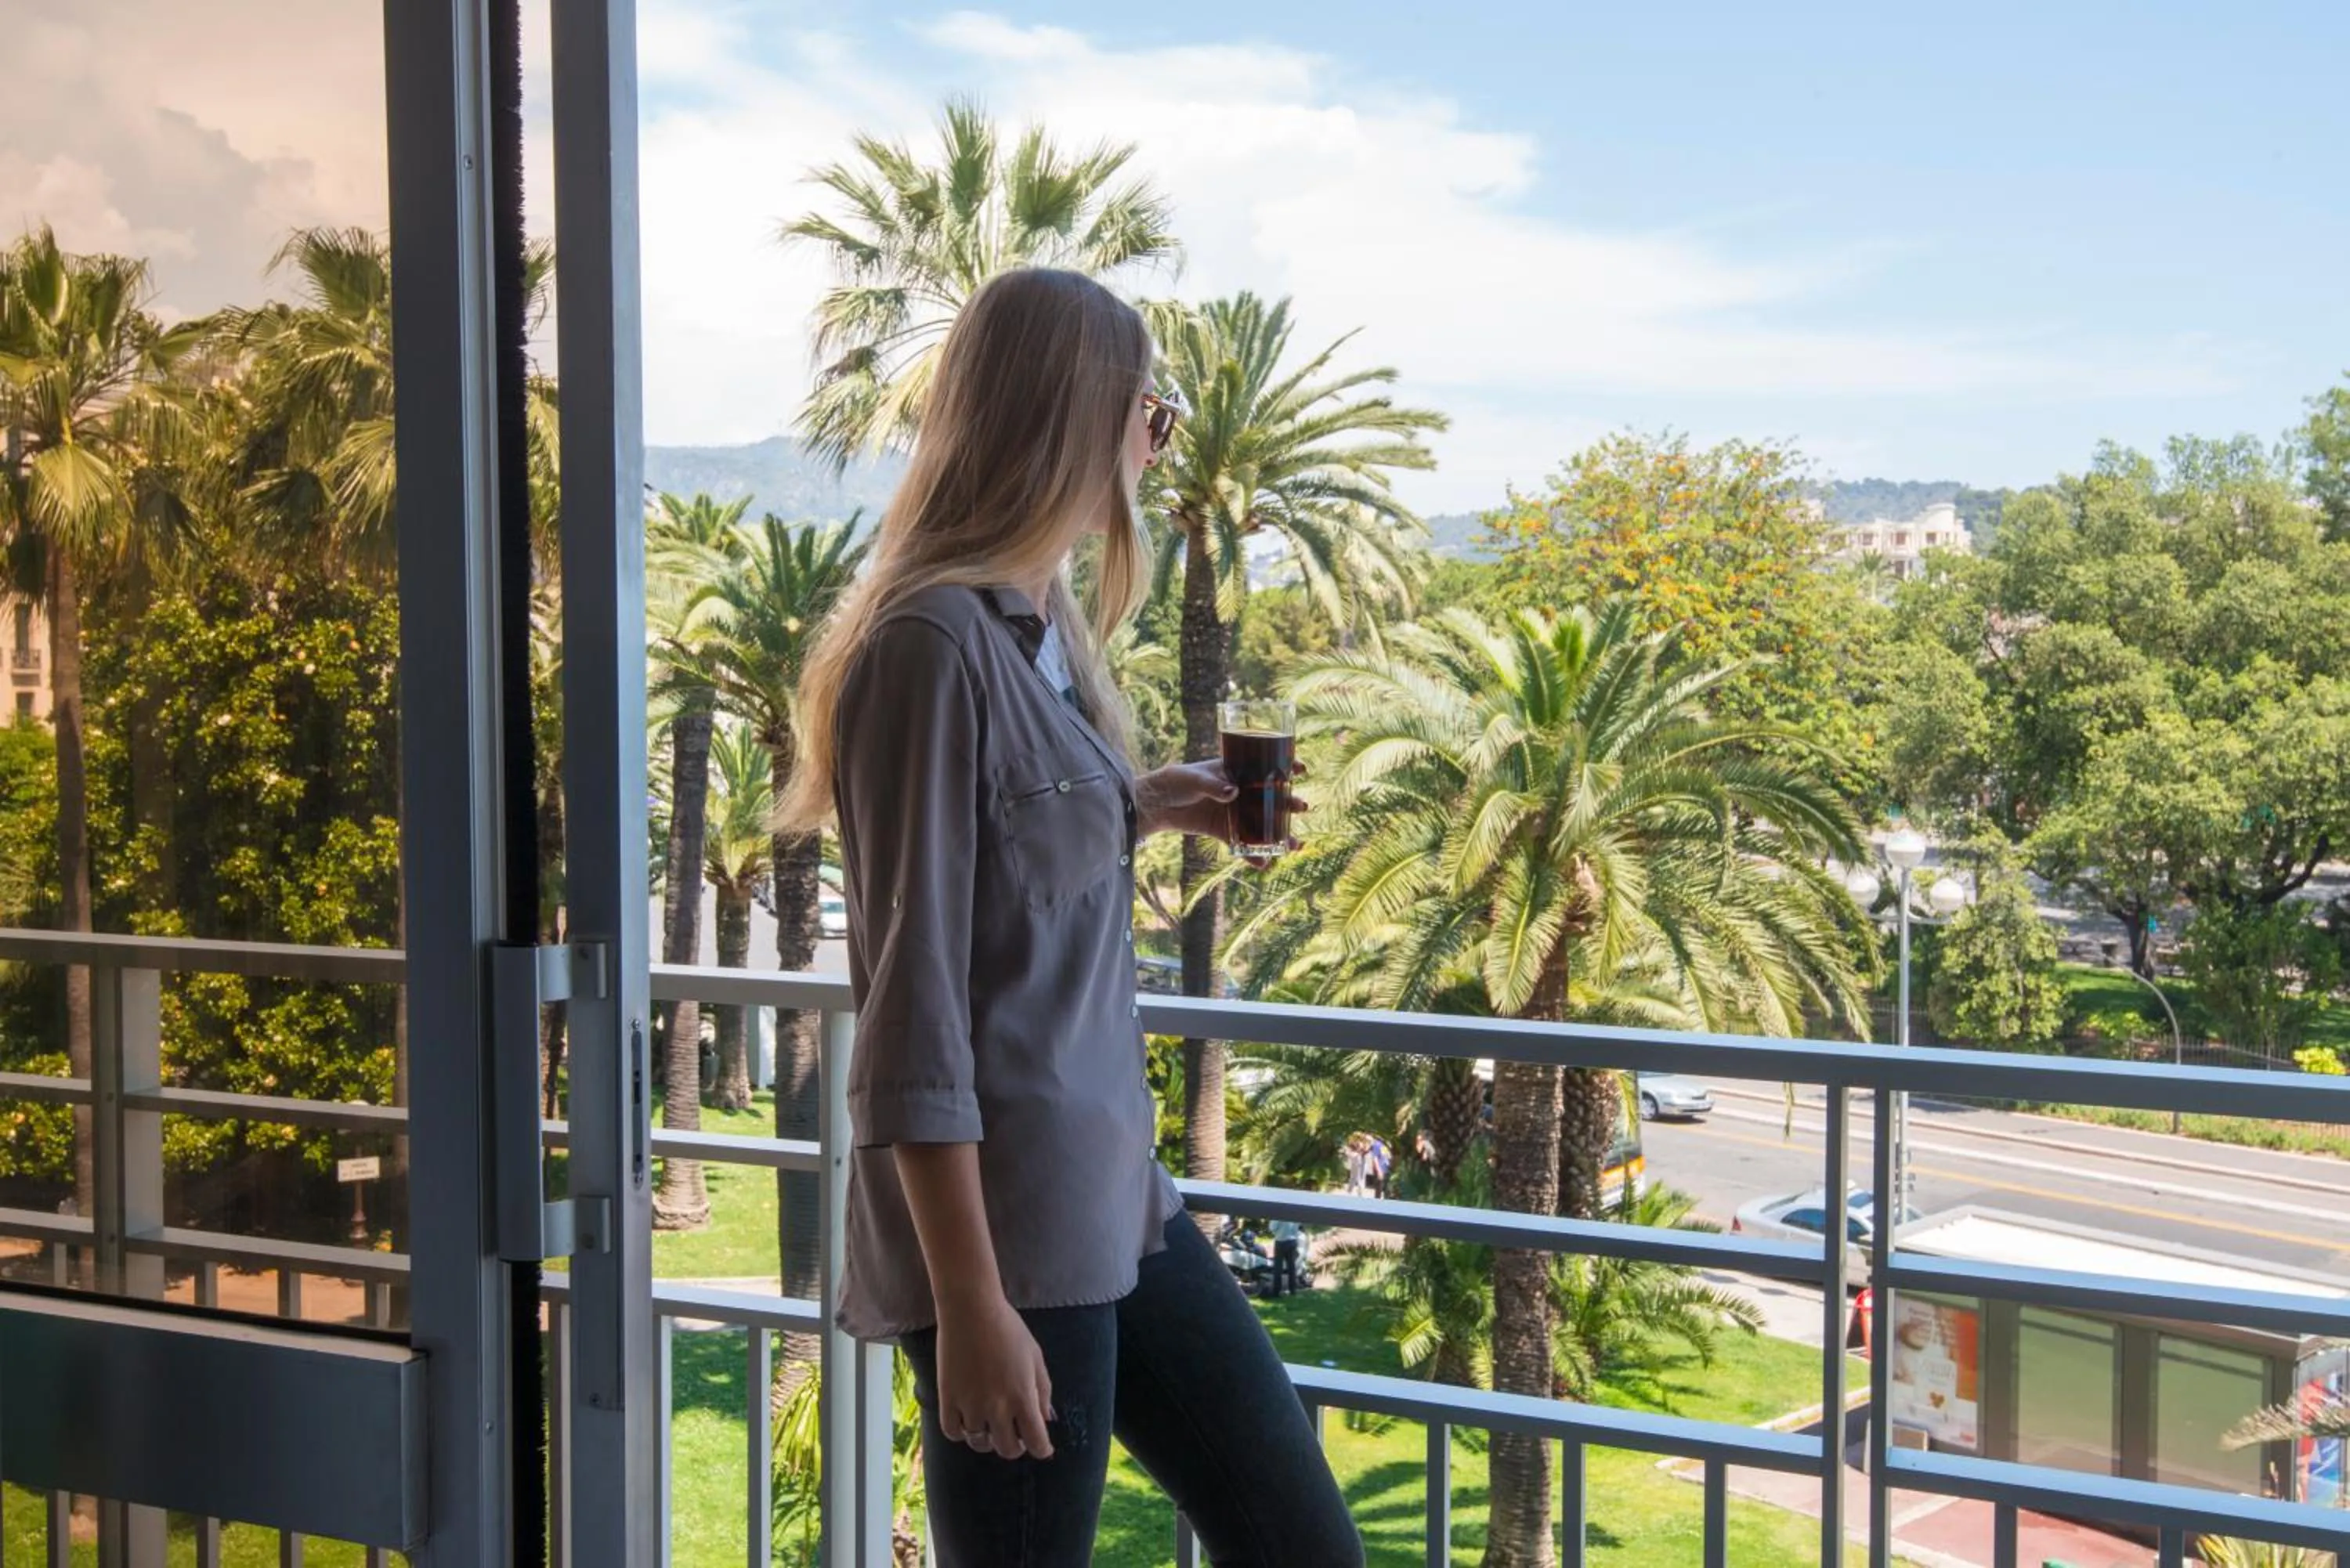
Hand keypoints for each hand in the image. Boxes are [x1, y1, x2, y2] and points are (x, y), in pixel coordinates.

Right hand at [934, 1293, 1054, 1460]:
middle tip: (1014, 1433)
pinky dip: (961, 1432)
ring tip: (989, 1425)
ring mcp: (970, 1405)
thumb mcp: (1035, 1357)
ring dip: (987, 1439)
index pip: (1036, 1443)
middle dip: (1015, 1446)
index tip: (1041, 1447)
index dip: (1042, 1449)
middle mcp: (997, 1407)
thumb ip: (1043, 1391)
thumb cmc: (1008, 1328)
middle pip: (1007, 1449)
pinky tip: (967, 1421)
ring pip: (979, 1443)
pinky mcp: (947, 1399)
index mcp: (1023, 1397)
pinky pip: (952, 1432)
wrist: (971, 1310)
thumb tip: (1047, 1419)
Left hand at [1135, 759, 1309, 851]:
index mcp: (1236, 772)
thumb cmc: (1176, 782)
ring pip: (1262, 823)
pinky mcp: (1224, 831)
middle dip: (1289, 803)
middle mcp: (1240, 792)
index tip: (1301, 768)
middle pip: (1271, 798)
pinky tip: (1264, 864)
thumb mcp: (1194, 779)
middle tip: (1302, 807)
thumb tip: (1233, 793)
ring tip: (1294, 845)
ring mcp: (1234, 813)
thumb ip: (1214, 786)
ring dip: (1279, 833)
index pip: (1265, 766)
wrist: (1156, 804)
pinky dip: (1253, 855)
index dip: (1286, 766)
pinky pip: (1243, 844)